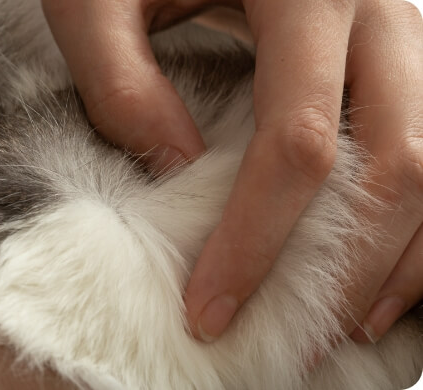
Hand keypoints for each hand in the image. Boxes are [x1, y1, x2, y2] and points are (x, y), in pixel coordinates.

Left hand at [42, 0, 422, 341]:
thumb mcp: (101, 1)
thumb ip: (122, 83)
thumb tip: (178, 173)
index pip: (299, 141)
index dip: (256, 240)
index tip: (210, 310)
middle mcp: (373, 9)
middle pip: (391, 162)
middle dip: (342, 269)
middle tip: (292, 338)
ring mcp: (399, 32)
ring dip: (396, 259)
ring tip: (342, 324)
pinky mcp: (398, 55)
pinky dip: (418, 222)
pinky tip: (383, 272)